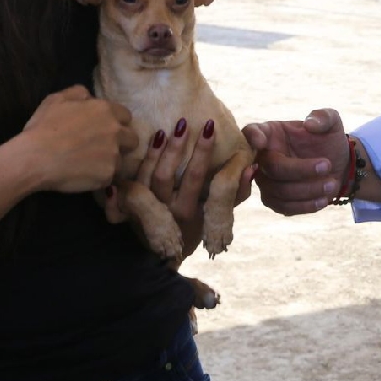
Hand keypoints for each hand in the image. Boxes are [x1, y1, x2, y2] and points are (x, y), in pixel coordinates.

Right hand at [19, 85, 137, 193]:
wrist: (34, 158)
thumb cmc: (43, 127)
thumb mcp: (56, 99)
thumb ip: (78, 93)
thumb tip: (89, 96)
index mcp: (105, 110)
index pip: (126, 116)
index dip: (116, 123)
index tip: (104, 130)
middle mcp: (115, 131)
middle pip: (132, 139)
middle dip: (121, 143)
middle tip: (102, 148)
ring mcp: (113, 154)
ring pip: (122, 160)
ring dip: (110, 161)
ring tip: (90, 165)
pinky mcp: (108, 175)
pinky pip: (110, 177)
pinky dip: (100, 177)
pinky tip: (84, 176)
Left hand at [111, 118, 256, 257]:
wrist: (159, 257)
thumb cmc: (194, 230)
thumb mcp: (218, 216)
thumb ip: (236, 193)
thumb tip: (250, 168)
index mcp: (190, 212)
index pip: (196, 177)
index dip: (203, 152)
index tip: (209, 128)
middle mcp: (167, 210)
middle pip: (168, 175)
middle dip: (178, 147)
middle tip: (185, 123)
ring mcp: (146, 208)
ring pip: (150, 176)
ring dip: (158, 152)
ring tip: (167, 130)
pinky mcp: (130, 207)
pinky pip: (132, 182)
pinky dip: (139, 163)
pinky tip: (148, 142)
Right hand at [243, 108, 349, 214]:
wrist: (337, 165)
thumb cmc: (328, 140)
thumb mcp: (332, 123)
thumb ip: (324, 117)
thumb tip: (309, 124)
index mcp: (270, 133)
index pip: (251, 132)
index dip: (251, 137)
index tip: (261, 141)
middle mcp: (262, 157)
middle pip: (270, 167)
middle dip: (300, 169)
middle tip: (327, 165)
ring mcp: (266, 180)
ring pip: (278, 191)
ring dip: (307, 190)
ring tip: (331, 184)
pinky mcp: (275, 200)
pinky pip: (283, 207)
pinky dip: (305, 205)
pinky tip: (323, 199)